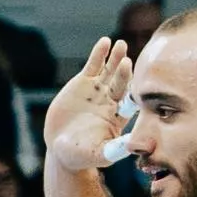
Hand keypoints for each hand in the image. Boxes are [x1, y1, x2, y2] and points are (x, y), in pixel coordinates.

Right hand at [46, 34, 132, 167]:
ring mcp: (99, 89)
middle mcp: (112, 100)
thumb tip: (135, 147)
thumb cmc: (82, 155)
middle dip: (123, 73)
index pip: (129, 102)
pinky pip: (94, 65)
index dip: (131, 92)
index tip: (134, 84)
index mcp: (119, 116)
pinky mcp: (84, 82)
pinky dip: (99, 54)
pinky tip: (105, 42)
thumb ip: (115, 150)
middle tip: (127, 62)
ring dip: (115, 58)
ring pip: (110, 71)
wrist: (61, 146)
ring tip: (120, 45)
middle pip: (120, 83)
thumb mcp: (99, 154)